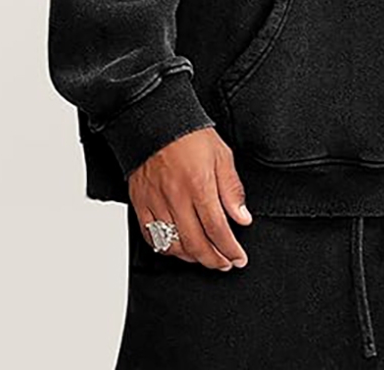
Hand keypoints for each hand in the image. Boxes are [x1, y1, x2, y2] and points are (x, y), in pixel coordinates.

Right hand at [128, 127, 252, 270]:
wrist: (156, 120)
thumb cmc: (190, 135)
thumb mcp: (222, 155)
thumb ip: (232, 189)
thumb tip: (242, 217)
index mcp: (199, 185)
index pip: (217, 229)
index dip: (230, 249)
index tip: (239, 257)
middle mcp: (176, 198)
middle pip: (196, 244)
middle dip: (214, 260)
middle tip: (225, 263)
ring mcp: (156, 202)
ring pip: (173, 245)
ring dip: (192, 257)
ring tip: (205, 257)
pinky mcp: (141, 203)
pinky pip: (150, 237)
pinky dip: (166, 249)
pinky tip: (178, 249)